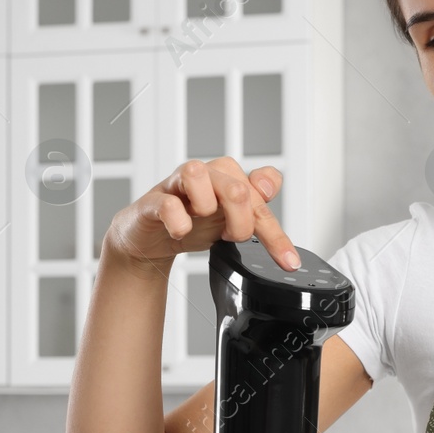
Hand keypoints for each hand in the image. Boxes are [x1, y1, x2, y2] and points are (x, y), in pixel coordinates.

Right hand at [106, 157, 297, 269]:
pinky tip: (180, 231)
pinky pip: (168, 204)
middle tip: (231, 238)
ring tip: (198, 223)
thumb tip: (275, 201)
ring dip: (206, 209)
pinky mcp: (153, 201)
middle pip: (237, 189)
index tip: (284, 258)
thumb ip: (257, 212)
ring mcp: (178, 184)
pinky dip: (178, 222)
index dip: (274, 222)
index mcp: (231, 178)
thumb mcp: (232, 222)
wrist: (149, 239)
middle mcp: (207, 174)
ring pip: (198, 175)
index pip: (266, 184)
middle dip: (241, 225)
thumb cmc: (191, 222)